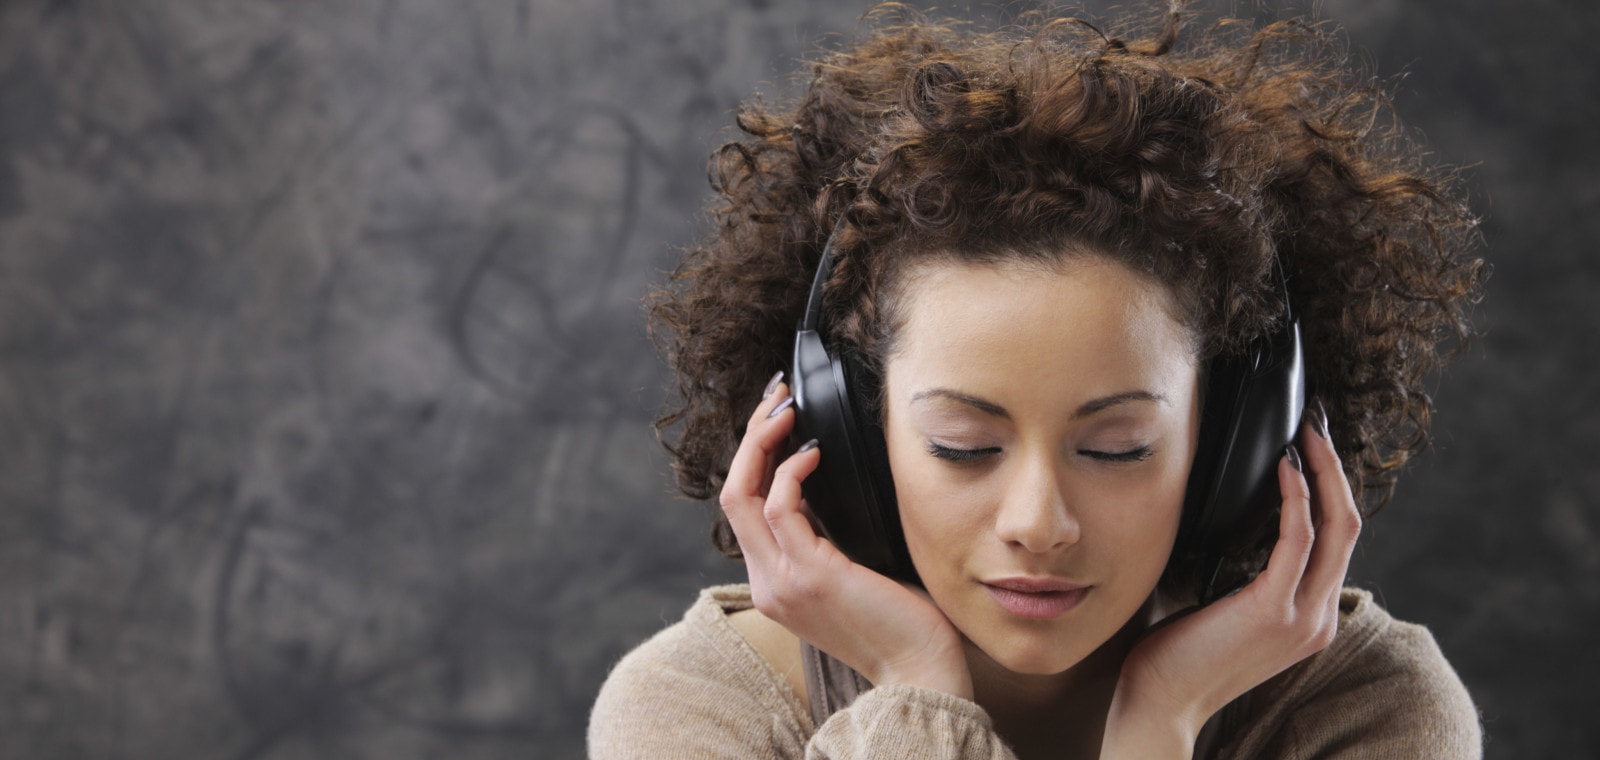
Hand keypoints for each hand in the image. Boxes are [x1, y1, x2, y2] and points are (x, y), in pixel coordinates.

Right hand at [720, 374, 972, 697]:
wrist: (921, 673)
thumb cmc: (903, 622)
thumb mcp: (855, 570)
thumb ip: (832, 535)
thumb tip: (835, 478)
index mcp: (773, 583)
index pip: (743, 507)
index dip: (754, 455)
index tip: (779, 415)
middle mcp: (766, 583)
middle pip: (731, 492)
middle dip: (751, 435)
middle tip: (777, 395)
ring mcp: (782, 582)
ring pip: (742, 493)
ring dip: (763, 440)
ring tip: (789, 407)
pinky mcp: (809, 575)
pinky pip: (781, 507)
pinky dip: (792, 470)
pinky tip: (814, 452)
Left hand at [1103, 412, 1362, 754]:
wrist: (1161, 703)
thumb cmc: (1178, 652)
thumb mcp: (1225, 605)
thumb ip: (1245, 570)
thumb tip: (1234, 516)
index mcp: (1312, 616)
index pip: (1339, 541)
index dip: (1332, 488)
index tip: (1312, 445)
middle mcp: (1320, 617)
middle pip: (1350, 526)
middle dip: (1336, 468)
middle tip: (1316, 423)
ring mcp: (1303, 616)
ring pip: (1336, 527)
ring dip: (1322, 472)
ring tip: (1304, 433)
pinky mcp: (1274, 610)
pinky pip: (1298, 539)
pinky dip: (1295, 497)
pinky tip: (1282, 467)